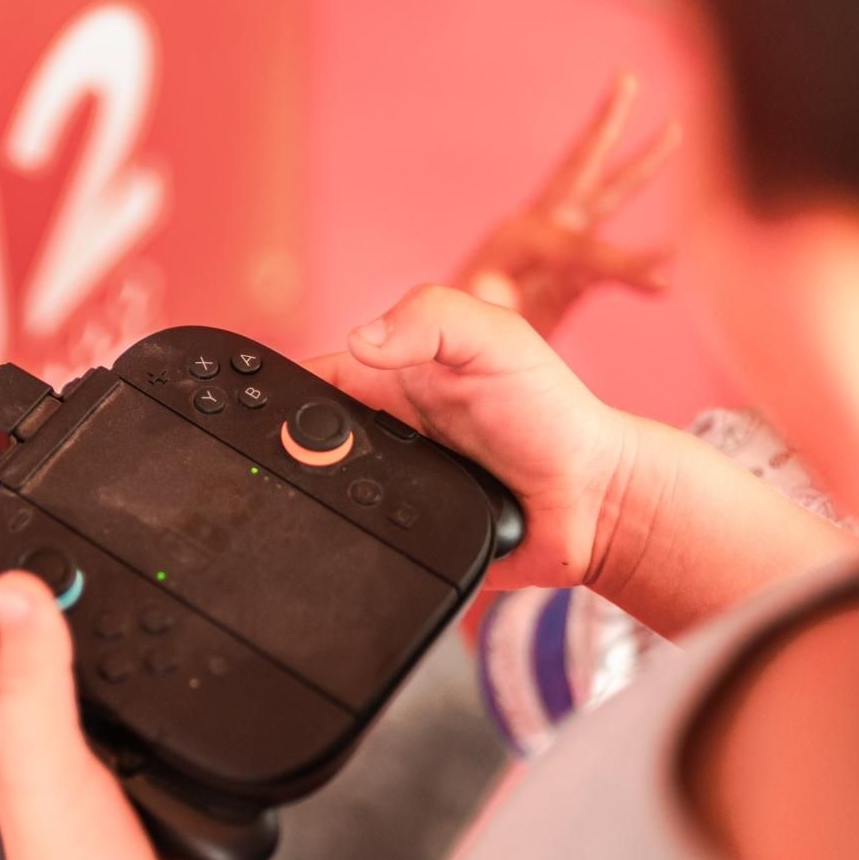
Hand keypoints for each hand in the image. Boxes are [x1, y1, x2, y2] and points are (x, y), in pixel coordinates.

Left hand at [0, 573, 227, 859]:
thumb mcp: (46, 758)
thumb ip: (34, 675)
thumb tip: (17, 588)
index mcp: (9, 733)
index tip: (20, 541)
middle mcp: (50, 746)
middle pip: (45, 655)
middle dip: (63, 606)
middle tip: (93, 554)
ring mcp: (104, 766)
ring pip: (108, 688)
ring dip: (126, 651)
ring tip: (147, 597)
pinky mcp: (157, 782)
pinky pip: (165, 724)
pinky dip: (178, 698)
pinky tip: (195, 679)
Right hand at [310, 285, 637, 592]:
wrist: (591, 503)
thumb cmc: (549, 413)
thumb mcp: (496, 339)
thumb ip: (430, 318)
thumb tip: (359, 340)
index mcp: (387, 374)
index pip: (310, 377)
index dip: (282, 390)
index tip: (267, 405)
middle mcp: (377, 430)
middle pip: (300, 443)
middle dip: (294, 454)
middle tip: (328, 457)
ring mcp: (384, 486)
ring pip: (319, 497)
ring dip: (319, 501)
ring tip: (344, 496)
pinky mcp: (397, 536)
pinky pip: (355, 541)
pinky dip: (351, 540)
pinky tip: (360, 537)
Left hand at [454, 74, 679, 337]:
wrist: (443, 378)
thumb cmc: (449, 349)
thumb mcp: (457, 326)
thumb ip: (473, 305)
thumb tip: (491, 291)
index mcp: (512, 240)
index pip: (575, 238)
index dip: (618, 258)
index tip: (663, 279)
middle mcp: (533, 235)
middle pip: (577, 171)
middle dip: (602, 128)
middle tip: (625, 81)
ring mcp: (552, 257)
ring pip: (602, 200)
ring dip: (637, 167)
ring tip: (675, 130)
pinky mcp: (565, 283)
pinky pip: (610, 263)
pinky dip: (641, 261)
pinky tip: (672, 264)